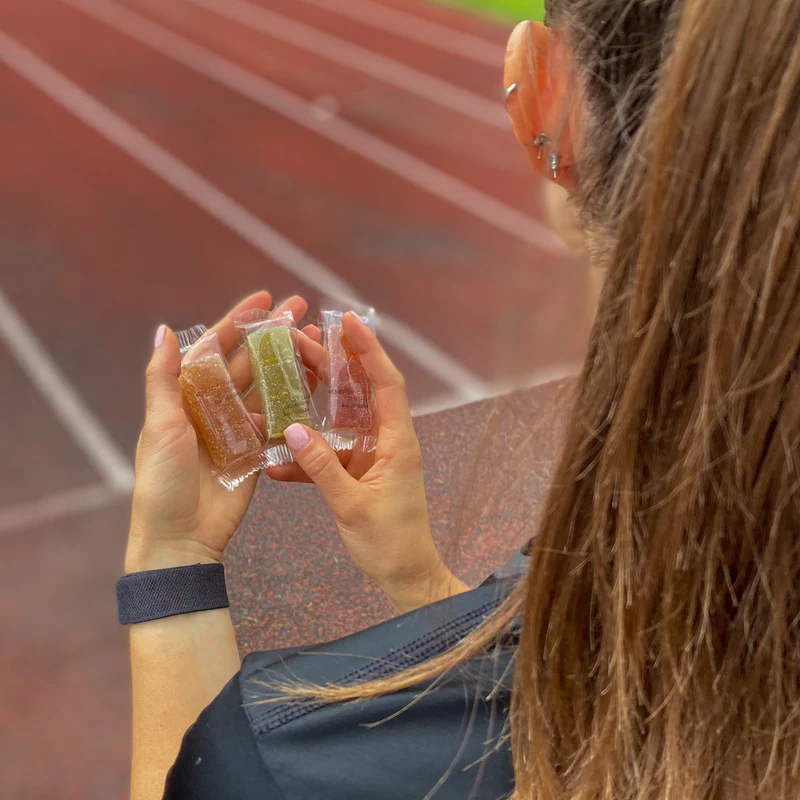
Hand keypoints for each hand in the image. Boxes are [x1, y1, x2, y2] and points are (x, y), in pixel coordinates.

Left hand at [126, 291, 318, 572]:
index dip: (238, 321)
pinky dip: (295, 400)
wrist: (182, 537)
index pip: (215, 347)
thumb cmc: (162, 482)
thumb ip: (163, 379)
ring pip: (266, 386)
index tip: (264, 298)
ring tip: (314, 339)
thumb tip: (163, 329)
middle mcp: (213, 406)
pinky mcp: (256, 450)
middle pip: (247, 361)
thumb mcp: (161, 426)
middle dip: (272, 334)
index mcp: (186, 395)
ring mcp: (237, 427)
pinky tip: (314, 381)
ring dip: (287, 362)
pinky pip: (277, 419)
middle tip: (300, 308)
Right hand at [272, 313, 467, 612]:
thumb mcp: (352, 505)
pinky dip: (306, 448)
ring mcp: (371, 454)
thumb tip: (292, 429)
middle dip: (333, 361)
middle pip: (360, 389)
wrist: (404, 575)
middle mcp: (386, 440)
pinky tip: (277, 454)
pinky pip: (329, 450)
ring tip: (287, 366)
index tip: (347, 320)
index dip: (368, 349)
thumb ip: (321, 467)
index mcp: (396, 441)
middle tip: (300, 335)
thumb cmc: (389, 542)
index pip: (385, 383)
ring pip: (342, 414)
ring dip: (317, 394)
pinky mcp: (357, 471)